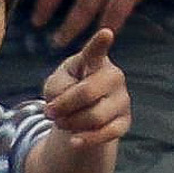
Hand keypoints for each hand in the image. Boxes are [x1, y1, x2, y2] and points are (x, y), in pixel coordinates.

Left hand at [40, 37, 130, 157]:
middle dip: (64, 105)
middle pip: (88, 92)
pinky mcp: (124, 121)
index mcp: (95, 61)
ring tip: (60, 122)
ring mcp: (122, 99)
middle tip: (48, 111)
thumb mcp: (55, 84)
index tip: (106, 32)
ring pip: (95, 116)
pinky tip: (74, 140)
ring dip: (71, 123)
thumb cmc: (67, 90)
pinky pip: (107, 133)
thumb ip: (59, 89)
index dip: (100, 43)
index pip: (97, 51)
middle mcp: (114, 76)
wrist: (80, 114)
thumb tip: (67, 107)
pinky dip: (87, 139)